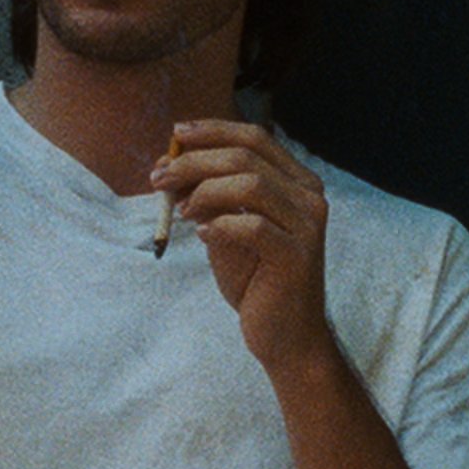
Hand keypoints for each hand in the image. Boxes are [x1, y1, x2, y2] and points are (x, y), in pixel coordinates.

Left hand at [150, 119, 330, 370]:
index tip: (175, 134)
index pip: (255, 137)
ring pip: (250, 184)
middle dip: (195, 161)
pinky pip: (252, 226)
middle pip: (247, 156)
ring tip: (180, 210)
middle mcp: (309, 197)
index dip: (213, 130)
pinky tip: (202, 235)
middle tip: (159, 176)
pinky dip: (220, 225)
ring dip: (204, 190)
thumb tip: (170, 165)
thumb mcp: (227, 231)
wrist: (286, 337)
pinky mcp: (297, 256)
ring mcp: (307, 226)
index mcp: (297, 183)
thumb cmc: (256, 282)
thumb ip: (209, 197)